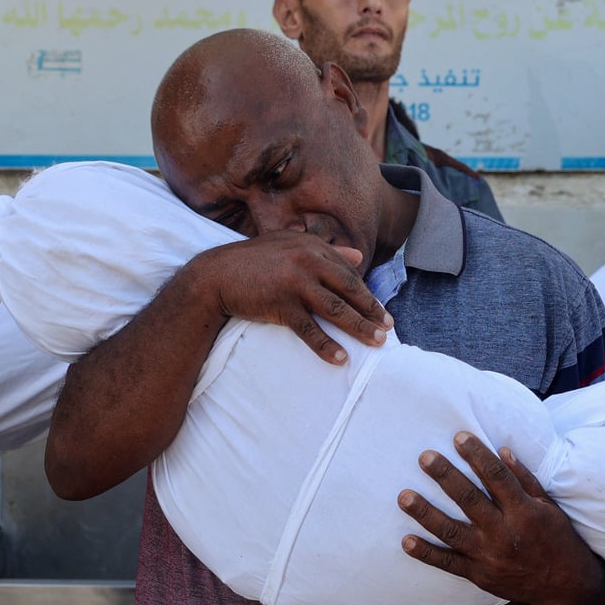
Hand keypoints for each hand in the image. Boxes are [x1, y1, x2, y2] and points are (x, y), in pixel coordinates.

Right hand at [194, 230, 393, 363]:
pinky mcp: (281, 304)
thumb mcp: (289, 246)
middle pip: (349, 290)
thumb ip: (325, 250)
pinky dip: (326, 346)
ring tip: (376, 342)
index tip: (380, 310)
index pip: (348, 273)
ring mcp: (295, 283)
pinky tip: (341, 358)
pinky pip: (310, 330)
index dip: (366, 293)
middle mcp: (307, 261)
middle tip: (388, 328)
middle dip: (371, 310)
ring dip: (359, 328)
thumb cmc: (253, 261)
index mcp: (312, 247)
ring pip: (336, 309)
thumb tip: (359, 256)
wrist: (215, 276)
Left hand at [397, 432, 604, 604]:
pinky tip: (406, 541)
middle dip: (446, 477)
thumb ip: (525, 479)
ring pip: (452, 532)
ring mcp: (489, 556)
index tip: (459, 437)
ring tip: (404, 496)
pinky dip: (427, 553)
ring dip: (426, 513)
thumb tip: (502, 450)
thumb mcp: (549, 507)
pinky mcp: (479, 575)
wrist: (566, 589)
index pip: (497, 477)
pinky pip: (449, 564)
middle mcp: (504, 533)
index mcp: (524, 512)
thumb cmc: (558, 540)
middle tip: (425, 457)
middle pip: (470, 500)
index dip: (477, 455)